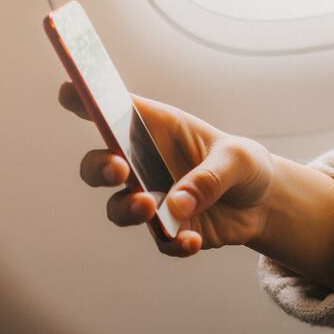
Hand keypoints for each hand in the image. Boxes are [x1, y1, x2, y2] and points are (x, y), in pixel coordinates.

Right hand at [58, 82, 274, 257]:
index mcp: (161, 130)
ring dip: (128, 209)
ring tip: (150, 207)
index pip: (118, 112)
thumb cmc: (243, 164)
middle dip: (99, 167)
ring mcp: (152, 200)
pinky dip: (174, 243)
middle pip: (101, 165)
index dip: (89, 101)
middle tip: (118, 170)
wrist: (264, 202)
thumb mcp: (239, 159)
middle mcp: (147, 165)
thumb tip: (175, 204)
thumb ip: (210, 176)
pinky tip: (192, 240)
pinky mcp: (168, 231)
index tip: (69, 90)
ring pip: (119, 208)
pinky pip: (161, 242)